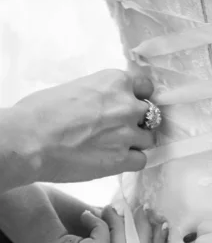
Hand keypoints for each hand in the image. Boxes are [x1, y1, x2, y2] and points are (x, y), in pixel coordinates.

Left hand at [0, 185, 167, 242]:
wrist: (13, 196)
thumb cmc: (45, 208)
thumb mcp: (87, 225)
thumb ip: (113, 235)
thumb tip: (147, 229)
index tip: (160, 224)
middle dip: (146, 236)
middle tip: (144, 211)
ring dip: (123, 227)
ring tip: (109, 209)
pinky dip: (103, 224)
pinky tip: (87, 213)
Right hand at [12, 68, 155, 184]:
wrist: (31, 141)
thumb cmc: (41, 112)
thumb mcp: (77, 88)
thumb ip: (101, 95)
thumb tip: (105, 106)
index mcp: (115, 81)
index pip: (145, 87)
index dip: (138, 98)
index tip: (129, 106)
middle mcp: (128, 105)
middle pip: (149, 115)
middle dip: (137, 122)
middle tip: (117, 129)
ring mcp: (128, 133)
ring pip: (148, 139)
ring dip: (135, 143)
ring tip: (113, 147)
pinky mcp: (123, 159)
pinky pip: (142, 160)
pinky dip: (131, 161)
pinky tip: (114, 160)